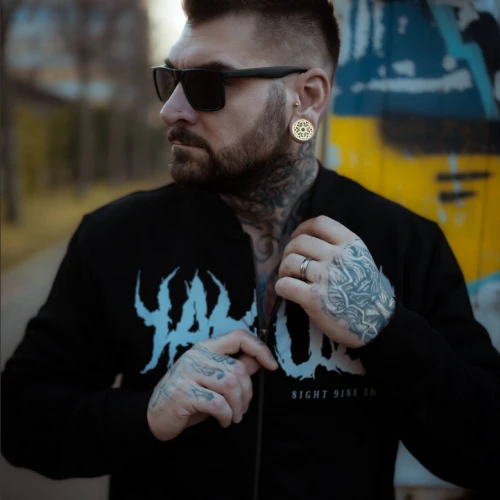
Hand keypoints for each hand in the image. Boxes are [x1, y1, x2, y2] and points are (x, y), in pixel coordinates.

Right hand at [147, 329, 278, 441]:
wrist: (154, 415)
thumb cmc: (188, 396)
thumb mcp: (213, 379)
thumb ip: (234, 368)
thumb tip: (259, 360)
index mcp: (206, 347)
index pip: (239, 336)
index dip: (260, 348)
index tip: (272, 365)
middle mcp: (196, 355)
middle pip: (238, 369)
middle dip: (247, 394)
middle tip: (243, 409)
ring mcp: (188, 372)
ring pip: (230, 385)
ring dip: (237, 406)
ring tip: (233, 416)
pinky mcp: (183, 392)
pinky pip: (217, 403)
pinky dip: (225, 415)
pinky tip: (222, 420)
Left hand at [275, 216, 394, 348]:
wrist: (377, 324)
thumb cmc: (365, 291)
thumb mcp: (360, 259)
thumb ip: (339, 246)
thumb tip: (306, 237)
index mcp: (351, 245)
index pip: (320, 223)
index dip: (302, 229)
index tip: (297, 238)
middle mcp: (338, 258)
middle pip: (299, 242)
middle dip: (288, 251)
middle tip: (290, 265)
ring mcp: (327, 278)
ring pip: (290, 262)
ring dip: (283, 270)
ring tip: (288, 278)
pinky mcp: (315, 299)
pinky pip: (285, 285)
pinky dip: (281, 287)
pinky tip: (287, 291)